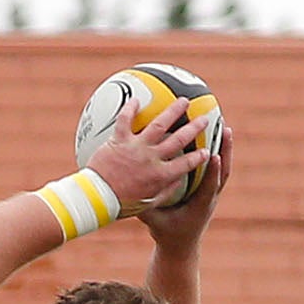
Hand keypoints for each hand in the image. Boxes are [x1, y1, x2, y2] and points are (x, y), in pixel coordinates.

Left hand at [88, 99, 216, 220]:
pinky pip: (126, 120)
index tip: (207, 151)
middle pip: (178, 140)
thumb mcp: (146, 204)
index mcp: (159, 176)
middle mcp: (151, 160)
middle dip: (194, 129)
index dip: (198, 158)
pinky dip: (130, 109)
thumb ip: (163, 192)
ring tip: (184, 101)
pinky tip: (136, 99)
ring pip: (159, 125)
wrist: (96, 199)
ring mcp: (136, 148)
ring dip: (173, 111)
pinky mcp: (120, 141)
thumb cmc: (119, 204)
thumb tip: (177, 182)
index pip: (185, 165)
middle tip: (204, 119)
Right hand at [140, 119, 230, 242]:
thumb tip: (131, 190)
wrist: (180, 247)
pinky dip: (219, 152)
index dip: (212, 172)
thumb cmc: (167, 234)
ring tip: (225, 128)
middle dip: (225, 152)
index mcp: (199, 207)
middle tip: (226, 131)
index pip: (208, 187)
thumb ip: (146, 207)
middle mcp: (209, 199)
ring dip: (225, 149)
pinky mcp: (209, 190)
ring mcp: (211, 194)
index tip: (214, 155)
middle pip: (222, 173)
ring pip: (223, 169)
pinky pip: (217, 169)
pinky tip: (216, 137)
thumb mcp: (154, 222)